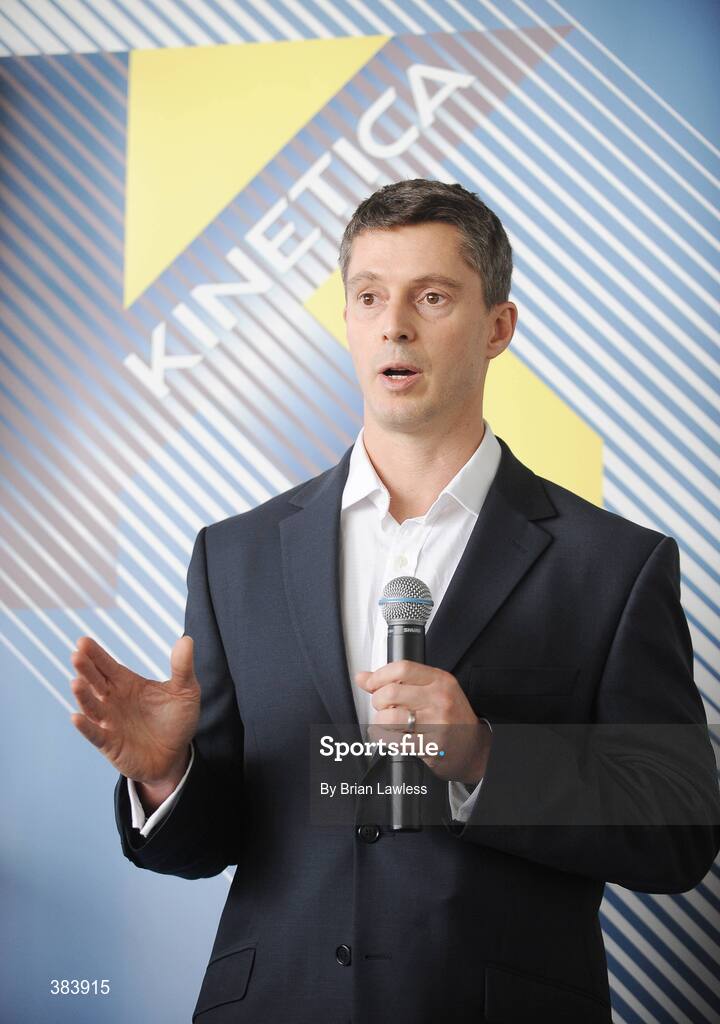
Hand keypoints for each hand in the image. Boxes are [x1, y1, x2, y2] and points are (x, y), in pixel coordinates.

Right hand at [69, 635, 199, 786]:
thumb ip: (182, 667)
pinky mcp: (110, 744)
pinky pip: (95, 734)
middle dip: (86, 669)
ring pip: (92, 706)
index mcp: (127, 684)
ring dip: (83, 695)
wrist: (176, 756)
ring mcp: (110, 722)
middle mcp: (113, 700)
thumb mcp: (185, 691)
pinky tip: (76, 717)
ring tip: (76, 682)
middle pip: (96, 681)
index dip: (96, 654)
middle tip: (77, 655)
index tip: (83, 641)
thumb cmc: (176, 721)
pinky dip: (86, 727)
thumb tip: (187, 639)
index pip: (108, 666)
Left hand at [356, 661, 491, 784]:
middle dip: (378, 701)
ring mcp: (437, 722)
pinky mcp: (432, 745)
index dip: (379, 676)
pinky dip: (384, 739)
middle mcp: (440, 699)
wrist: (474, 747)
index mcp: (440, 680)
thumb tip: (363, 677)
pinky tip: (389, 737)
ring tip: (386, 723)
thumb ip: (398, 681)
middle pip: (392, 692)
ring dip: (380, 722)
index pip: (402, 668)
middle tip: (382, 707)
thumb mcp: (431, 690)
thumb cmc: (452, 717)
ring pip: (390, 717)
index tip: (372, 684)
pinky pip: (396, 740)